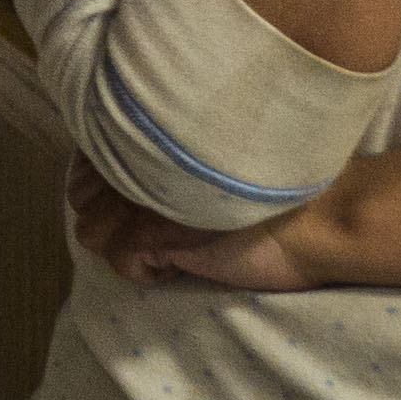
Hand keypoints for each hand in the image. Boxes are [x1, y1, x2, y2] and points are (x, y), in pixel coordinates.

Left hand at [68, 166, 340, 293]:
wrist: (322, 218)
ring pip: (91, 232)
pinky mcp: (154, 232)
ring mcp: (142, 193)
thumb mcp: (219, 159)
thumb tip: (124, 182)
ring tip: (169, 247)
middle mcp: (139, 154)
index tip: (140, 199)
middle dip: (112, 217)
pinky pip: (120, 261)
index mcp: (156, 128)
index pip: (87, 157)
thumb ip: (171, 154)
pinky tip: (182, 265)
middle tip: (156, 227)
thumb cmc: (282, 192)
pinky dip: (147, 271)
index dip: (106, 186)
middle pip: (78, 196)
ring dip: (126, 246)